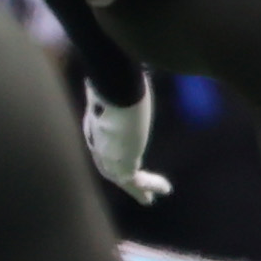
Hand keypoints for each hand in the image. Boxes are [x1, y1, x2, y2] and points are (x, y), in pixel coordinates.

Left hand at [83, 78, 172, 201]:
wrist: (114, 90)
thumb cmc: (116, 80)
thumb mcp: (120, 81)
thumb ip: (121, 79)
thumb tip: (127, 61)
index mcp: (95, 123)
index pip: (103, 143)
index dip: (113, 153)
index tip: (127, 160)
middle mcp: (98, 142)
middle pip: (110, 165)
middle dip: (124, 178)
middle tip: (137, 190)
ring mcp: (107, 155)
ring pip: (121, 177)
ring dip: (137, 189)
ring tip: (150, 199)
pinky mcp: (120, 164)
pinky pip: (135, 181)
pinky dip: (150, 186)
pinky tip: (165, 189)